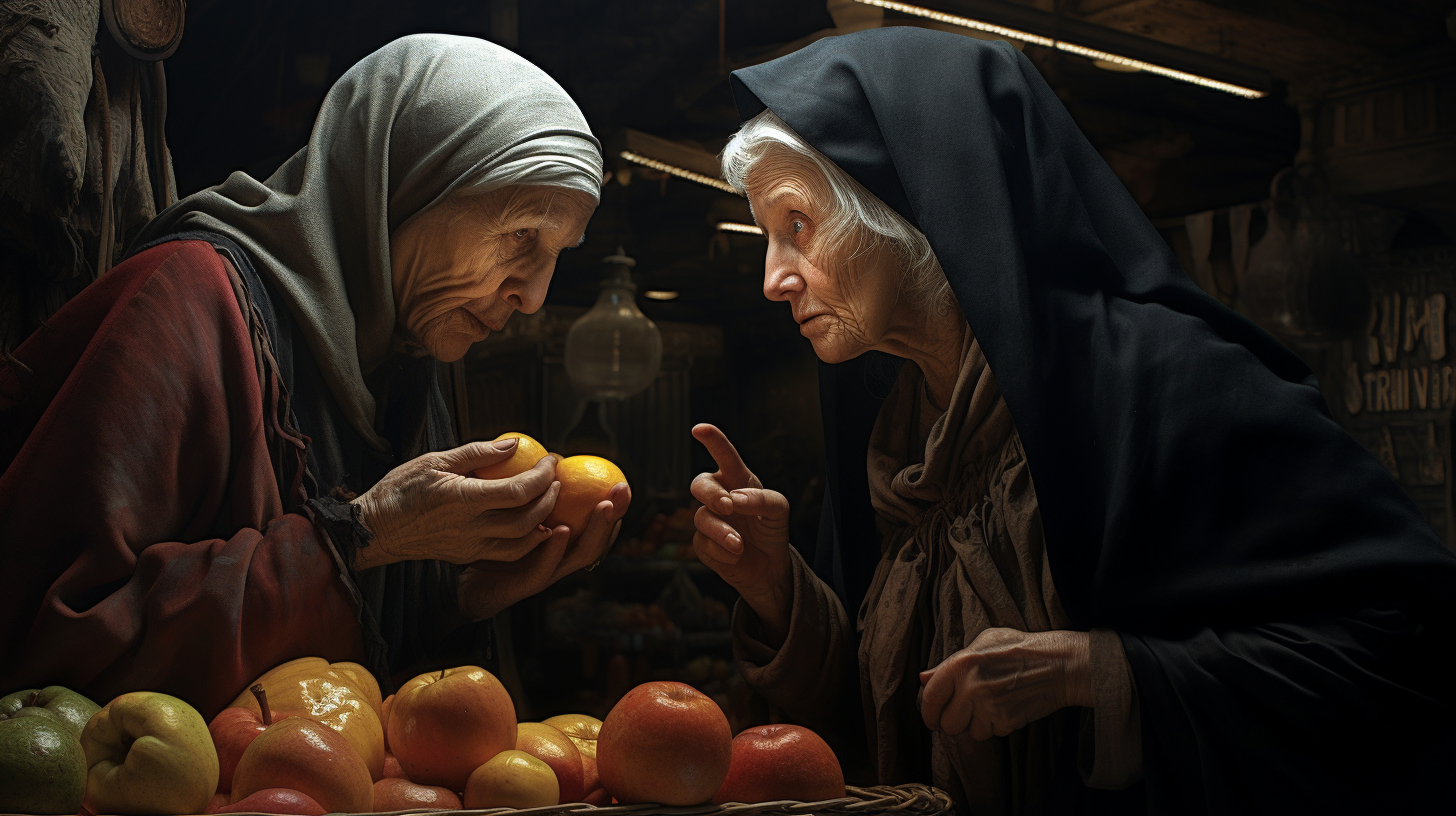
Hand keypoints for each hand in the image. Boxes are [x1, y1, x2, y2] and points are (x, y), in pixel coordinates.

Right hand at [351, 438, 561, 569]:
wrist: (375, 529)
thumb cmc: (400, 489)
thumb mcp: (435, 460)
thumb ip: (477, 453)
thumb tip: (513, 443)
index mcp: (464, 500)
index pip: (518, 491)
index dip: (542, 476)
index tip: (551, 460)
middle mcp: (471, 528)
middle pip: (528, 520)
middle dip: (549, 498)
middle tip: (555, 478)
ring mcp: (470, 547)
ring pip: (522, 543)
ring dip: (543, 522)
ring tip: (549, 500)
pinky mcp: (467, 555)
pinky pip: (506, 553)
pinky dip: (527, 540)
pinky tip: (533, 524)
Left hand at [456, 481, 629, 620]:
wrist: (463, 585)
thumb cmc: (488, 545)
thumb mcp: (510, 514)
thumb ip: (527, 492)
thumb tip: (541, 454)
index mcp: (561, 544)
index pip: (595, 527)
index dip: (613, 508)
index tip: (622, 483)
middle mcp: (560, 560)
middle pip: (596, 538)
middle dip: (613, 515)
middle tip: (622, 490)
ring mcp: (546, 574)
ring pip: (579, 555)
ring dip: (594, 530)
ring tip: (603, 507)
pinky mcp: (524, 586)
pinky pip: (544, 569)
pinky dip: (556, 550)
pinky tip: (562, 530)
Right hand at [689, 423, 792, 645]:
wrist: (770, 564)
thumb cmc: (771, 528)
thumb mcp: (778, 509)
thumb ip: (761, 498)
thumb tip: (735, 499)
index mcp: (737, 480)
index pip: (724, 455)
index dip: (712, 440)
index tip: (700, 429)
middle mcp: (719, 496)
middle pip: (700, 483)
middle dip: (711, 493)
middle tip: (727, 506)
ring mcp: (708, 519)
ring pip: (702, 517)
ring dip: (722, 531)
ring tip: (740, 544)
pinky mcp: (703, 544)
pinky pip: (704, 543)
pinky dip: (723, 551)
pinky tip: (736, 554)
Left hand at [919, 628, 1091, 739]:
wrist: (1059, 664)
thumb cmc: (1019, 648)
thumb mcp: (982, 643)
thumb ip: (950, 663)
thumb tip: (923, 678)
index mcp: (961, 664)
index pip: (930, 697)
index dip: (927, 712)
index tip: (931, 719)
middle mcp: (971, 687)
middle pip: (947, 724)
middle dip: (954, 722)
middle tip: (966, 712)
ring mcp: (989, 706)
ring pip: (970, 733)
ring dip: (977, 725)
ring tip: (991, 705)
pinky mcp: (1006, 721)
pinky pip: (991, 734)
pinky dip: (996, 726)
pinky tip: (1006, 708)